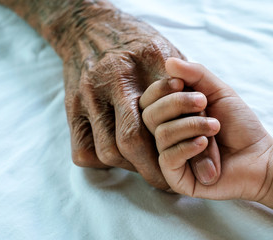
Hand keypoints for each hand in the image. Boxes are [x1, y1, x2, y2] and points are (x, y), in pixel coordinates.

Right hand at [62, 6, 185, 189]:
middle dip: (150, 168)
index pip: (148, 124)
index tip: (187, 162)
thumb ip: (181, 76)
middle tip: (167, 179)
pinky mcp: (70, 111)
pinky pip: (81, 151)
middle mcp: (102, 89)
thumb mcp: (163, 49)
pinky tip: (120, 156)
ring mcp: (82, 101)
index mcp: (128, 73)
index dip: (170, 150)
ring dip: (128, 166)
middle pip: (125, 144)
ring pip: (103, 153)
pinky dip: (103, 162)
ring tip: (146, 165)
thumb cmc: (133, 39)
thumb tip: (202, 107)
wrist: (88, 27)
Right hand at [141, 58, 272, 199]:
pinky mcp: (177, 177)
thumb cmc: (239, 124)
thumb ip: (196, 75)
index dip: (160, 89)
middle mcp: (167, 134)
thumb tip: (168, 61)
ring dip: (191, 125)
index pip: (149, 99)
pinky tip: (204, 143)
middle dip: (177, 104)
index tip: (181, 83)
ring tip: (214, 127)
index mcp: (173, 115)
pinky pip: (168, 158)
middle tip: (204, 103)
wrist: (259, 156)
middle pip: (150, 115)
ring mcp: (170, 157)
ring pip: (161, 134)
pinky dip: (187, 147)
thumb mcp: (219, 92)